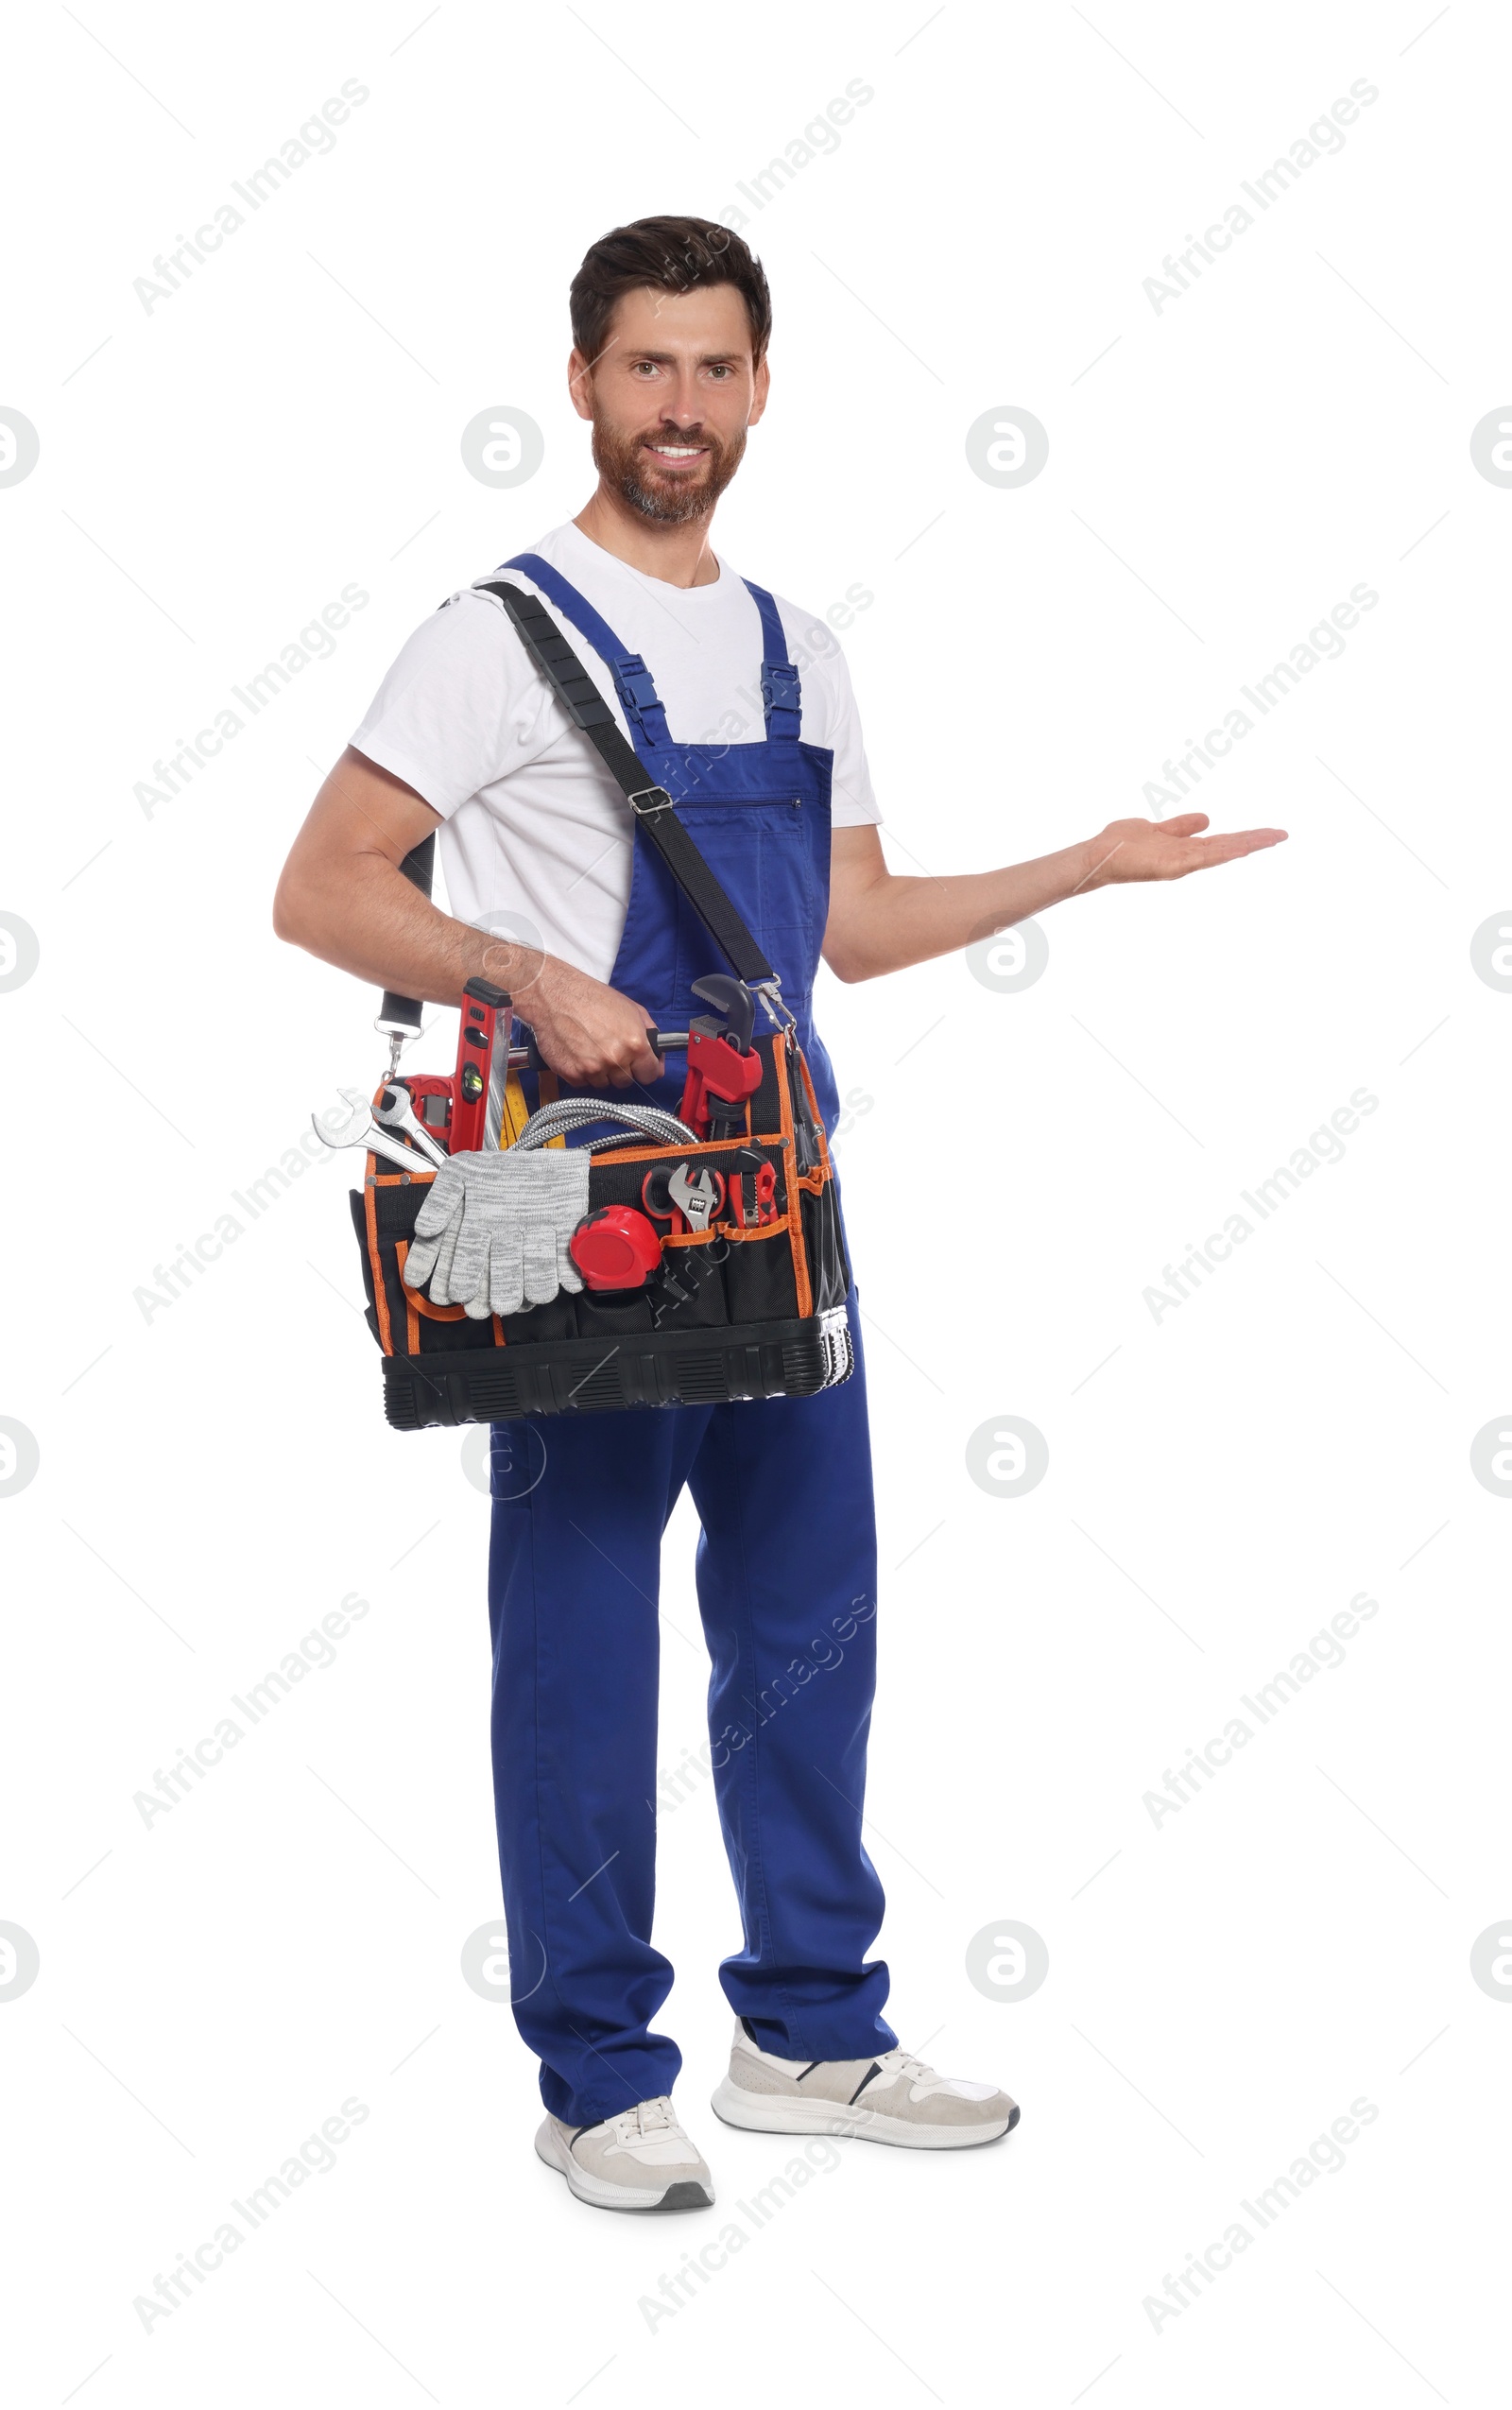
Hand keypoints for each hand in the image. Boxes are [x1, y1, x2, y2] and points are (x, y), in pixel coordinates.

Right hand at [514, 956, 660, 1087]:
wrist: (555, 996)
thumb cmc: (592, 998)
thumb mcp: (632, 1009)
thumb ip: (650, 1035)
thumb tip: (658, 1058)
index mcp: (635, 1044)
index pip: (650, 1075)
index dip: (645, 1070)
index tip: (639, 1066)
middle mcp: (615, 1059)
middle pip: (625, 1082)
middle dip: (621, 1070)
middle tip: (609, 1051)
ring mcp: (593, 1069)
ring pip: (604, 1084)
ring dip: (600, 1072)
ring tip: (591, 1049)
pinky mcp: (572, 1073)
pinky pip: (583, 1083)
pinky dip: (581, 1072)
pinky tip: (577, 1053)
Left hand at [1078, 811, 1287, 888]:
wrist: (1098, 856)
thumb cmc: (1123, 844)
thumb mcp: (1159, 829)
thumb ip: (1182, 827)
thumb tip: (1207, 819)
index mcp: (1186, 850)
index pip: (1223, 842)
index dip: (1247, 837)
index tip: (1271, 832)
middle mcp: (1187, 859)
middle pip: (1228, 848)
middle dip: (1256, 841)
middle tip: (1283, 834)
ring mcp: (1180, 864)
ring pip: (1221, 853)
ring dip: (1247, 844)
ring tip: (1272, 837)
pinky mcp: (1171, 866)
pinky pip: (1201, 857)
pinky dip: (1223, 852)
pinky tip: (1241, 847)